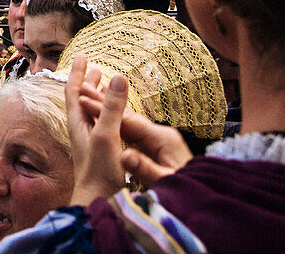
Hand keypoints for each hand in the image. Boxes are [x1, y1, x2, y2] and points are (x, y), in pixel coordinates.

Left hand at [66, 54, 129, 206]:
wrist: (98, 201)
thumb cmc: (99, 171)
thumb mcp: (107, 135)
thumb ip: (112, 107)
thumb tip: (118, 76)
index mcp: (78, 122)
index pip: (74, 90)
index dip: (77, 72)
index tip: (81, 55)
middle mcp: (81, 129)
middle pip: (81, 99)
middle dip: (87, 82)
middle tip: (94, 67)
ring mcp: (89, 141)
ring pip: (91, 111)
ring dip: (96, 96)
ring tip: (104, 86)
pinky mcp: (100, 151)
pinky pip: (100, 124)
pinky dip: (106, 113)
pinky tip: (113, 118)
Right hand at [76, 82, 192, 187]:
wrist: (203, 197)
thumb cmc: (187, 190)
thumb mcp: (166, 181)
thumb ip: (145, 169)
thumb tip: (123, 157)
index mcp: (162, 138)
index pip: (128, 120)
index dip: (105, 110)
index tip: (83, 101)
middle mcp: (160, 135)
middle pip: (127, 116)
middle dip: (104, 103)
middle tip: (82, 88)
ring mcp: (159, 140)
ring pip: (128, 123)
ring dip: (108, 112)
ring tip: (89, 97)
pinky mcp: (156, 147)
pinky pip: (132, 133)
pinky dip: (116, 124)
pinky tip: (106, 119)